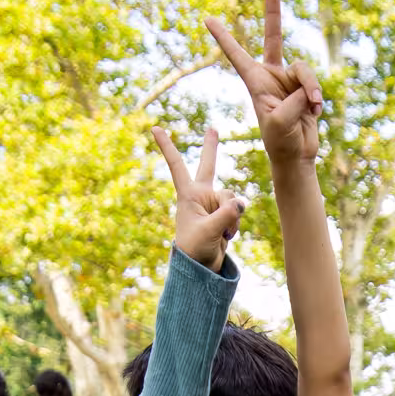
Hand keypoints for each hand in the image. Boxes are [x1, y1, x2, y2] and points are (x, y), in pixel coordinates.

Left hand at [157, 125, 242, 267]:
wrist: (201, 268)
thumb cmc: (195, 250)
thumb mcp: (209, 232)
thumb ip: (226, 215)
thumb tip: (240, 203)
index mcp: (188, 195)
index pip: (177, 165)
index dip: (166, 146)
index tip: (154, 127)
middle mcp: (201, 196)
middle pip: (208, 166)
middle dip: (211, 148)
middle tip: (212, 128)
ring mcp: (214, 205)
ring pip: (232, 197)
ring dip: (232, 216)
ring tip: (222, 233)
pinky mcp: (225, 214)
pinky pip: (238, 210)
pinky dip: (235, 223)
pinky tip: (226, 235)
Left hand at [205, 0, 322, 167]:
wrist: (296, 155)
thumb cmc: (279, 142)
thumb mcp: (280, 124)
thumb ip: (293, 102)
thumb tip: (307, 88)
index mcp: (255, 82)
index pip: (236, 55)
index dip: (224, 37)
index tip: (207, 19)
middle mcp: (271, 76)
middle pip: (274, 38)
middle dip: (273, 13)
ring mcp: (290, 81)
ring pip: (304, 69)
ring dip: (311, 87)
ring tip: (313, 106)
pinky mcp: (305, 89)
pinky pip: (314, 83)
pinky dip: (317, 96)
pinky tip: (316, 111)